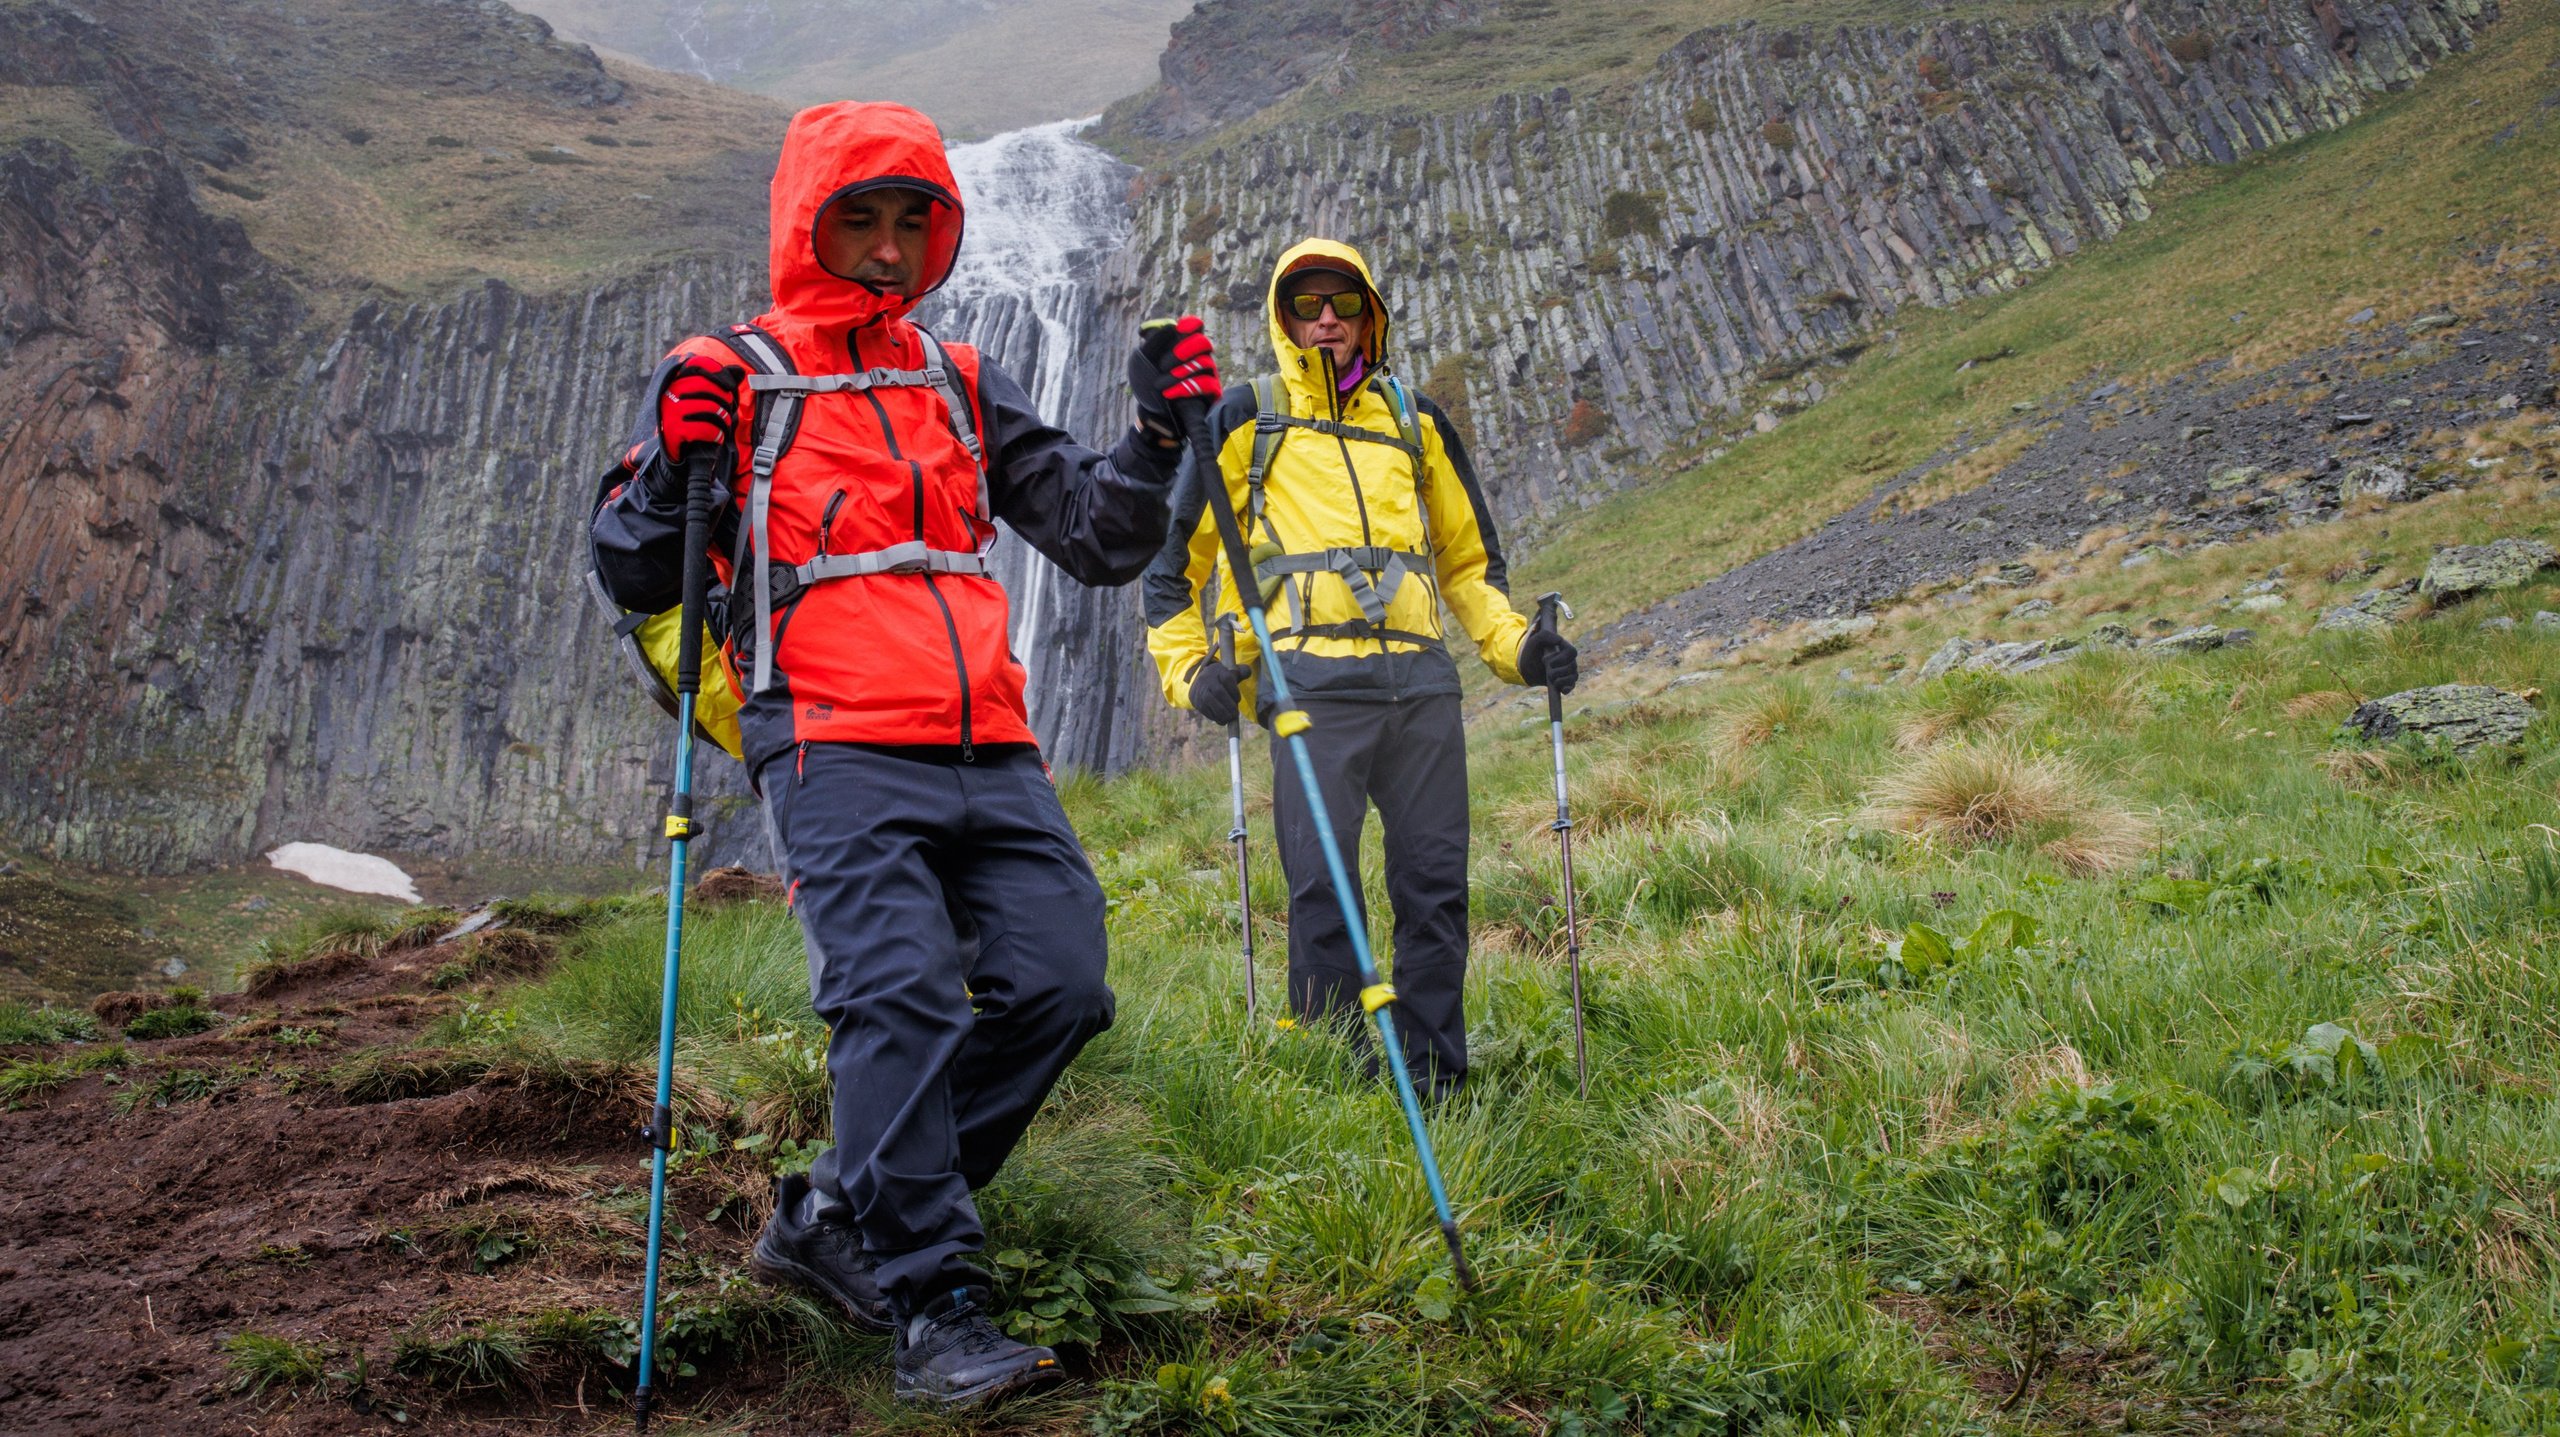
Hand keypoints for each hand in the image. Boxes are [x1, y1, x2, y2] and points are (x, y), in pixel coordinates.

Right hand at [658, 357, 743, 464]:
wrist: (677, 448)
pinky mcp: (675, 430)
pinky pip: (705, 429)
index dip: (718, 374)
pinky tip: (717, 437)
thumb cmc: (695, 419)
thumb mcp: (705, 398)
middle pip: (709, 388)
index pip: (699, 365)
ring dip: (723, 421)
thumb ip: (720, 383)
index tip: (729, 387)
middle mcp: (672, 392)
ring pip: (710, 409)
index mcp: (678, 380)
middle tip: (727, 412)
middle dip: (725, 401)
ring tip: (724, 426)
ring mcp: (672, 410)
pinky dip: (716, 434)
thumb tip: (739, 371)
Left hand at [1130, 316, 1219, 439]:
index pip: (1195, 327)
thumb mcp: (1142, 360)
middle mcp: (1198, 357)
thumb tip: (1171, 325)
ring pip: (1204, 363)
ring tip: (1160, 385)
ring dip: (1179, 373)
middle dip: (1184, 350)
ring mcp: (1206, 374)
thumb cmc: (1147, 384)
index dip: (1190, 325)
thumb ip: (1153, 341)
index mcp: (1183, 345)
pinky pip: (1207, 384)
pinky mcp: (1211, 393)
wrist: (1150, 413)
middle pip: (1203, 343)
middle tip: (1163, 364)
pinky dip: (1186, 388)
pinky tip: (1169, 393)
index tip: (1179, 328)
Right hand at [1187, 657, 1250, 725]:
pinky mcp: (1195, 699)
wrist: (1202, 682)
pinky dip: (1213, 716)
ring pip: (1208, 700)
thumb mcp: (1232, 673)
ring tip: (1229, 719)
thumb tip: (1248, 672)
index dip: (1234, 691)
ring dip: (1220, 712)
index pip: (1227, 679)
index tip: (1238, 700)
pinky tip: (1221, 720)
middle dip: (1229, 705)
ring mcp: (1200, 688)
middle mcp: (1207, 678)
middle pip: (1218, 691)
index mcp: (1218, 670)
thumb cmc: (1222, 679)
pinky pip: (1203, 708)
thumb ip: (1243, 671)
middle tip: (1235, 714)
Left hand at [1518, 627, 1577, 692]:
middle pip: (1572, 666)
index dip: (1562, 658)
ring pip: (1573, 677)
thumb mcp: (1534, 641)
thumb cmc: (1531, 651)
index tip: (1548, 661)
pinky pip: (1571, 686)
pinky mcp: (1564, 682)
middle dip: (1558, 671)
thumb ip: (1545, 635)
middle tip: (1547, 672)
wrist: (1525, 666)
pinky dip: (1567, 688)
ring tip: (1551, 679)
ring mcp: (1568, 671)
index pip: (1572, 652)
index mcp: (1564, 648)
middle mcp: (1569, 660)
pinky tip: (1562, 690)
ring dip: (1561, 680)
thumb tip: (1559, 640)